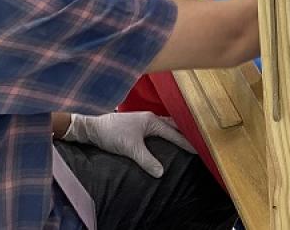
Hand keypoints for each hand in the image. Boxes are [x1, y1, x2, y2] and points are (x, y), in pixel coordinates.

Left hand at [63, 112, 195, 176]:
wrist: (92, 128)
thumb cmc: (112, 134)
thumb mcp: (131, 149)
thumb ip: (147, 160)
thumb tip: (162, 172)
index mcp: (152, 121)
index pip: (173, 133)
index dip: (185, 142)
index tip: (197, 150)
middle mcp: (149, 118)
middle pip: (171, 126)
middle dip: (182, 134)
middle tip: (194, 142)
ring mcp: (142, 120)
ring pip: (163, 126)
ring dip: (172, 133)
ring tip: (181, 141)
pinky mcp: (135, 125)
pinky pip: (155, 129)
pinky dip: (162, 134)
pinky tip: (161, 141)